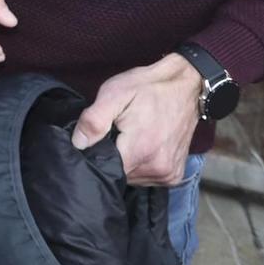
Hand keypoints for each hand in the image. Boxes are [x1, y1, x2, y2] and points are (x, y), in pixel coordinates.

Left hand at [71, 54, 202, 185]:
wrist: (185, 86)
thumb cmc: (147, 87)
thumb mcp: (114, 94)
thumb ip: (94, 120)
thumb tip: (78, 144)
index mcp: (140, 151)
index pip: (105, 169)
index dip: (96, 155)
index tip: (97, 140)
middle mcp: (157, 169)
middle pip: (119, 176)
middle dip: (112, 158)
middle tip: (114, 134)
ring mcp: (169, 175)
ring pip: (133, 178)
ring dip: (127, 163)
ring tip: (128, 139)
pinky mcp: (175, 175)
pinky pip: (148, 178)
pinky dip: (141, 166)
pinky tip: (141, 146)